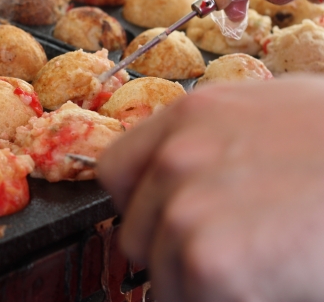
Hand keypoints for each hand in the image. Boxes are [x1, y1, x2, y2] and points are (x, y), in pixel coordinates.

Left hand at [97, 75, 323, 301]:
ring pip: (162, 276)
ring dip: (200, 286)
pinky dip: (223, 301)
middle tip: (232, 256)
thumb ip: (217, 139)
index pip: (116, 170)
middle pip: (135, 231)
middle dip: (172, 253)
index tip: (165, 223)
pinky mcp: (209, 260)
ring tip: (262, 269)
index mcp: (193, 117)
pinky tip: (272, 284)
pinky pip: (189, 299)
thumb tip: (183, 169)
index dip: (139, 203)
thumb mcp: (280, 114)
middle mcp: (177, 158)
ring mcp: (186, 208)